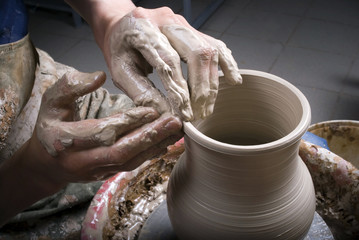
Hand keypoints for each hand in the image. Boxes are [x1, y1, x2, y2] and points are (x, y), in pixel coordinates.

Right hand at [30, 70, 181, 183]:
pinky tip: (165, 142)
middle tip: (174, 123)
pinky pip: (131, 166)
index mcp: (65, 140)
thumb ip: (71, 86)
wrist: (46, 163)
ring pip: (130, 162)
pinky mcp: (106, 175)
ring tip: (176, 131)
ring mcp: (95, 171)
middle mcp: (82, 161)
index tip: (151, 111)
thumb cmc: (50, 126)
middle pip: (121, 152)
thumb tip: (99, 76)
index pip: (102, 131)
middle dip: (150, 137)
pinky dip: (149, 154)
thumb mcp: (51, 101)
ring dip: (155, 146)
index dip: (128, 122)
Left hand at [102, 7, 241, 120]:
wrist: (122, 24)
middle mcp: (166, 21)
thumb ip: (141, 91)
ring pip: (208, 50)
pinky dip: (227, 64)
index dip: (179, 90)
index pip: (168, 61)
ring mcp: (183, 23)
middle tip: (199, 114)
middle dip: (201, 87)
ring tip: (208, 107)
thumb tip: (165, 114)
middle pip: (196, 52)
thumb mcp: (121, 71)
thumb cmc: (120, 48)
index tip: (185, 114)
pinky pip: (216, 45)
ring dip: (212, 83)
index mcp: (143, 28)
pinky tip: (233, 80)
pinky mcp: (193, 29)